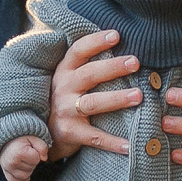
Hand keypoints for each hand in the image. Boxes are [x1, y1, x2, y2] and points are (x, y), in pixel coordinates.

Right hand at [0, 134, 47, 180]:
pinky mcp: (6, 173)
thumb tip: (44, 158)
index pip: (36, 160)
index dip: (36, 154)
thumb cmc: (22, 139)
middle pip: (31, 169)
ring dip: (28, 170)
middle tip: (26, 154)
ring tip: (24, 160)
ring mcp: (7, 169)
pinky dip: (21, 178)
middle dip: (32, 162)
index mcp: (19, 153)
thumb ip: (42, 146)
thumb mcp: (34, 138)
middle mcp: (12, 163)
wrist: (6, 140)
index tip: (31, 149)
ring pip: (25, 177)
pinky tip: (22, 170)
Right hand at [49, 27, 139, 157]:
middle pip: (89, 74)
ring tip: (139, 96)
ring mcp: (65, 111)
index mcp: (64, 71)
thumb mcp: (70, 79)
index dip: (96, 42)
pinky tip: (130, 145)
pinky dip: (112, 142)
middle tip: (135, 62)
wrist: (43, 132)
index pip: (79, 51)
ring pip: (92, 103)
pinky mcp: (70, 132)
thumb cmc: (67, 98)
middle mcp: (62, 88)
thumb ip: (89, 65)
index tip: (117, 35)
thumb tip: (124, 47)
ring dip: (117, 99)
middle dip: (113, 67)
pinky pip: (95, 137)